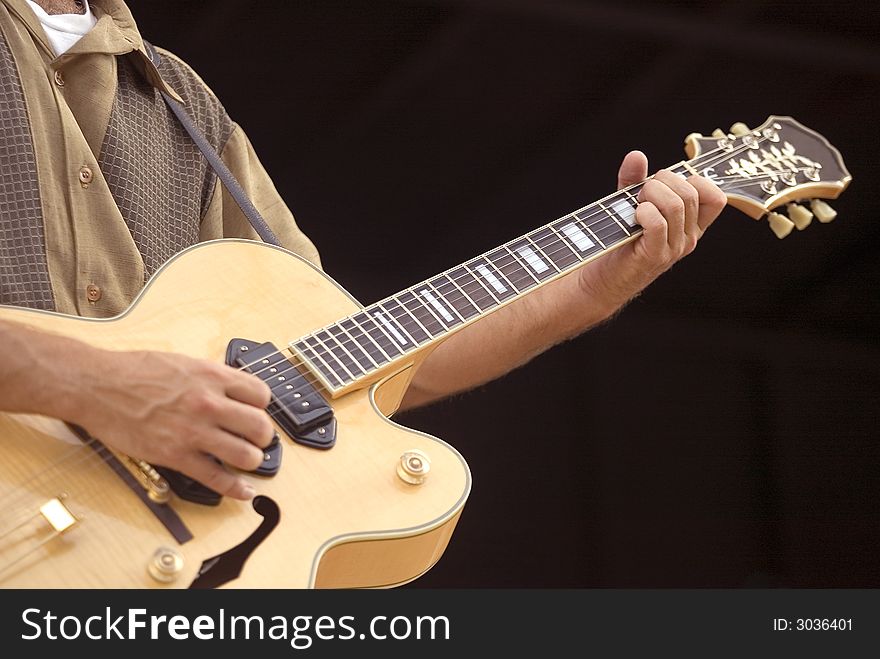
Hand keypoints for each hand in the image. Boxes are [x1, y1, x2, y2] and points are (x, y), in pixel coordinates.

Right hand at [68, 350, 273, 499]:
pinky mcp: (177, 455)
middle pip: (260, 427)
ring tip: (245, 460)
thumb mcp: (184, 363)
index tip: (256, 412)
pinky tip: (243, 491)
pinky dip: (236, 489)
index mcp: (213, 377)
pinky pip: (217, 478)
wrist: (98, 386)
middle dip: (262, 437)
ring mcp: (194, 431)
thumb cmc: (135, 371)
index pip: (261, 394)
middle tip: (256, 440)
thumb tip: (231, 391)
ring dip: (251, 461)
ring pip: (246, 455)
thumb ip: (211, 378)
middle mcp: (209, 403)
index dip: (262, 406)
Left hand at [577, 150, 726, 311]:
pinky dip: (645, 212)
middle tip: (641, 192)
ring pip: (677, 205)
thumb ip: (635, 180)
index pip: (715, 197)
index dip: (694, 180)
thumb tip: (637, 155)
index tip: (666, 183)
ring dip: (651, 193)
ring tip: (635, 203)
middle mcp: (688, 238)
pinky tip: (634, 215)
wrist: (601, 279)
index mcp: (691, 226)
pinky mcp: (654, 256)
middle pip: (691, 193)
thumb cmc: (618, 241)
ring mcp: (674, 249)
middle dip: (663, 181)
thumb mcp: (631, 204)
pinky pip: (659, 224)